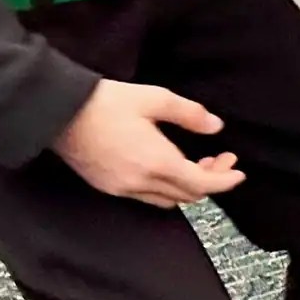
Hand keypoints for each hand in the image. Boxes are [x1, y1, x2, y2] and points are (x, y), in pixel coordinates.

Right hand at [53, 80, 244, 208]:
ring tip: (198, 163)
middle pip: (187, 195)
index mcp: (156, 162)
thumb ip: (190, 114)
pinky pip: (146, 198)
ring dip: (187, 186)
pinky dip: (165, 189)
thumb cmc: (109, 102)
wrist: (60, 113)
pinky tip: (168, 169)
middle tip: (221, 159)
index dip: (224, 180)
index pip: (200, 184)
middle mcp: (140, 183)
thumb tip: (215, 127)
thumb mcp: (155, 99)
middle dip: (210, 180)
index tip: (239, 172)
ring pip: (167, 200)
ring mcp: (122, 189)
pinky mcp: (108, 187)